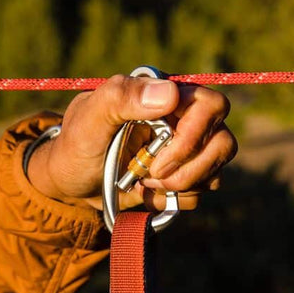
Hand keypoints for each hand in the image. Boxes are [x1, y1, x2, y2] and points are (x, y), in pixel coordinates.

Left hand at [26, 74, 236, 210]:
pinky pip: (203, 191)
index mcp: (165, 95)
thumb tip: (170, 94)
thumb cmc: (75, 144)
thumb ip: (122, 97)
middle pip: (223, 142)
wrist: (70, 182)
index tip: (159, 157)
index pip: (211, 106)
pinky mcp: (185, 176)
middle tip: (152, 174)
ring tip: (145, 182)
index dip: (195, 135)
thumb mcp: (90, 119)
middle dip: (189, 168)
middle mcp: (184, 119)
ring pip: (217, 170)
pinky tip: (149, 191)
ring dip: (182, 185)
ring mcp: (188, 149)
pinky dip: (177, 199)